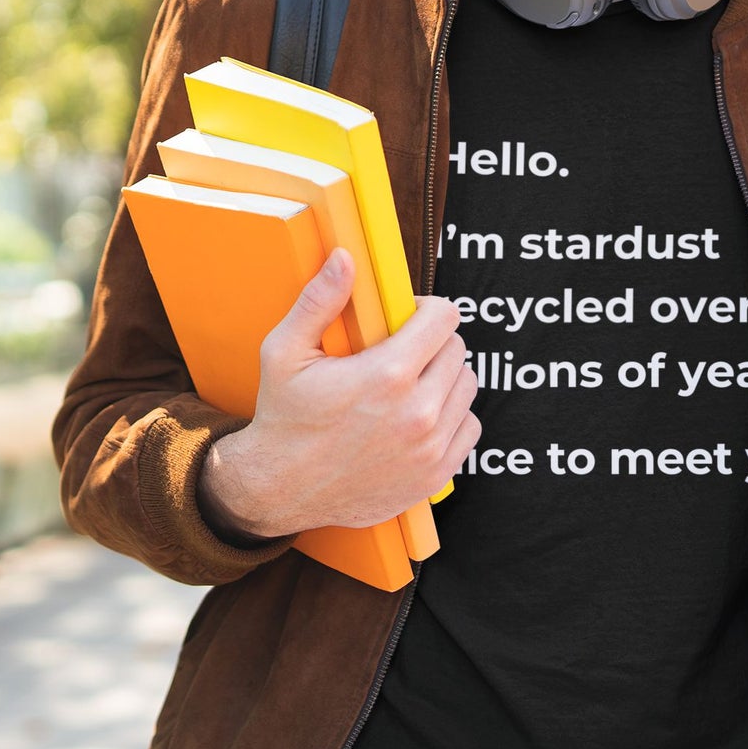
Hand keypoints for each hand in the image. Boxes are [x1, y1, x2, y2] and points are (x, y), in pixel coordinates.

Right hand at [199, 249, 480, 539]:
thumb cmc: (283, 417)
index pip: (445, 317)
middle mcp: (417, 412)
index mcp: (387, 375)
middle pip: (457, 349)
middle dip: (432, 342)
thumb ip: (320, 300)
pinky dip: (451, 417)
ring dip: (444, 378)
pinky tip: (418, 416)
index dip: (426, 309)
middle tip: (401, 352)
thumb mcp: (285, 351)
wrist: (278, 491)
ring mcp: (430, 448)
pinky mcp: (435, 476)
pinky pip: (469, 427)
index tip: (406, 318)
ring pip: (466, 386)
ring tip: (409, 383)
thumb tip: (345, 257)